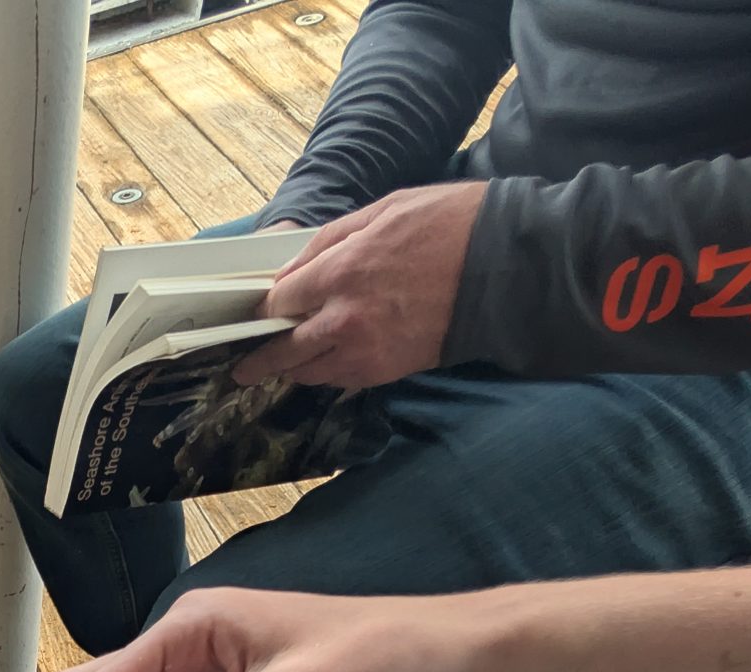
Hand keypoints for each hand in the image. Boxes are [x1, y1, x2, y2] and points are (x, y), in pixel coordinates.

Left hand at [232, 181, 487, 390]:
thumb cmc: (450, 226)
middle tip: (244, 369)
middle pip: (285, 350)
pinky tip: (330, 363)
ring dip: (298, 368)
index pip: (279, 302)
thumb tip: (293, 269)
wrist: (507, 266)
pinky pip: (344, 381)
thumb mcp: (383, 211)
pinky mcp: (389, 371)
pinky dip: (332, 374)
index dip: (265, 310)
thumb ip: (330, 242)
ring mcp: (367, 350)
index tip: (257, 315)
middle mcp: (345, 318)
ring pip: (312, 372)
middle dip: (261, 360)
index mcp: (341, 271)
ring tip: (286, 365)